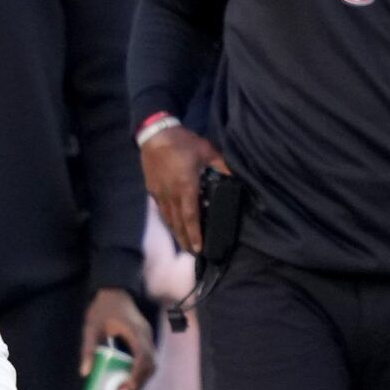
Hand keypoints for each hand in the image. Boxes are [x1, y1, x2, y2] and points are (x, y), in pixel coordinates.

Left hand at [80, 288, 155, 389]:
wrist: (115, 291)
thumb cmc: (103, 308)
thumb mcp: (91, 327)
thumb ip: (88, 348)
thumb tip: (85, 372)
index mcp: (135, 331)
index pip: (142, 356)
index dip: (137, 373)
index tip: (127, 387)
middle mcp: (146, 335)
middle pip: (150, 364)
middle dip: (140, 383)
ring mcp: (147, 338)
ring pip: (151, 363)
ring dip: (142, 380)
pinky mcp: (144, 340)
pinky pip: (147, 359)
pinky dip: (141, 373)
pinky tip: (131, 383)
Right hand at [139, 125, 227, 254]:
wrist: (155, 135)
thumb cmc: (183, 143)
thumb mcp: (207, 151)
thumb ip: (222, 166)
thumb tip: (235, 178)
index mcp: (186, 186)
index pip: (191, 216)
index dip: (195, 234)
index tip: (199, 248)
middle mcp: (171, 195)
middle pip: (178, 224)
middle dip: (186, 240)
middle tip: (193, 253)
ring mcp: (160, 194)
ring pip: (168, 219)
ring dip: (176, 234)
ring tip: (184, 244)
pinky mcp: (153, 191)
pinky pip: (162, 211)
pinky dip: (169, 221)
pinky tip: (173, 225)